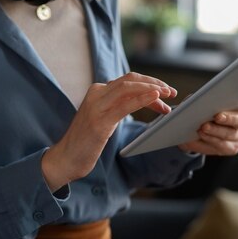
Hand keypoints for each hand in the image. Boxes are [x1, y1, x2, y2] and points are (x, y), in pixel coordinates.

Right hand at [42, 72, 176, 190]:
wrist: (65, 159)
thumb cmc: (86, 141)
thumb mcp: (105, 118)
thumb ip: (118, 106)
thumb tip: (144, 100)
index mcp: (98, 91)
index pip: (129, 81)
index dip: (150, 84)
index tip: (166, 93)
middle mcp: (97, 93)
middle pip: (131, 79)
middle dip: (155, 83)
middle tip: (172, 91)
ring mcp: (97, 106)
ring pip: (129, 87)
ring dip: (152, 88)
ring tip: (168, 94)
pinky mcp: (99, 121)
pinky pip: (125, 105)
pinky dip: (142, 98)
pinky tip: (155, 97)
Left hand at [178, 90, 237, 155]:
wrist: (192, 128)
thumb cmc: (200, 108)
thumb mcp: (201, 98)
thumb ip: (206, 96)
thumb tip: (204, 99)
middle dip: (230, 118)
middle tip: (217, 116)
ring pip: (232, 134)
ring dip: (216, 130)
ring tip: (203, 127)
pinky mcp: (232, 148)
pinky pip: (223, 145)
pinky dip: (211, 139)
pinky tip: (202, 134)